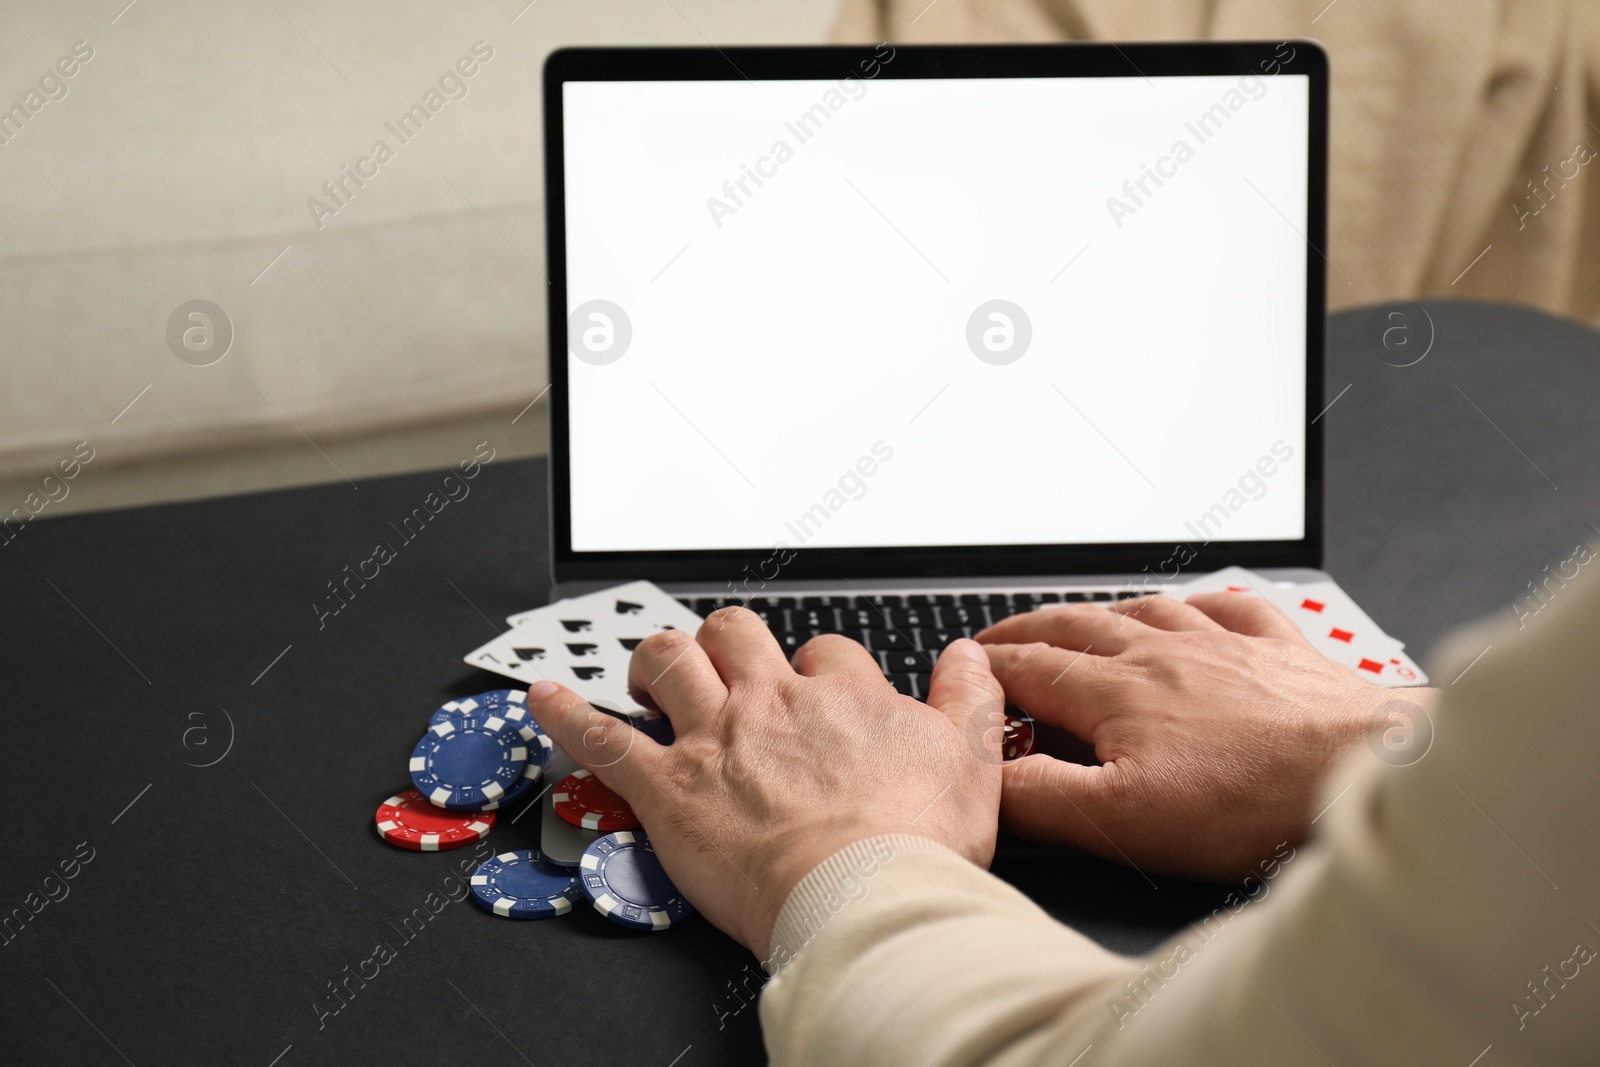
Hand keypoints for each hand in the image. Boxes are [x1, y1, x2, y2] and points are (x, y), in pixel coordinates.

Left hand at [526, 608, 1005, 958]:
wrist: (862, 896)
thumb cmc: (915, 844)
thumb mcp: (973, 762)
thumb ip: (972, 699)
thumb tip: (972, 657)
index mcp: (842, 697)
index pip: (825, 653)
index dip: (818, 669)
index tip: (817, 693)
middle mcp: (772, 703)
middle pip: (735, 636)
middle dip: (726, 642)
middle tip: (723, 666)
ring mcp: (715, 741)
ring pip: (668, 662)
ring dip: (656, 661)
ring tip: (650, 673)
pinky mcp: (669, 789)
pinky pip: (604, 738)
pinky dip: (567, 715)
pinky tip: (542, 697)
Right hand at [976, 593, 1436, 880]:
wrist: (1366, 767)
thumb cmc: (1254, 799)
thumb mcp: (1124, 818)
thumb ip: (1044, 797)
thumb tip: (987, 780)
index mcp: (1119, 690)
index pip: (1030, 670)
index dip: (988, 674)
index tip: (963, 676)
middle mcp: (1165, 653)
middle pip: (1076, 627)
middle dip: (1028, 632)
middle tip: (999, 640)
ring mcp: (1225, 645)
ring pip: (1145, 610)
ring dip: (1100, 612)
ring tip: (1080, 618)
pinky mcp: (1282, 651)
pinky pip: (1231, 608)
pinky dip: (1200, 604)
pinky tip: (1198, 608)